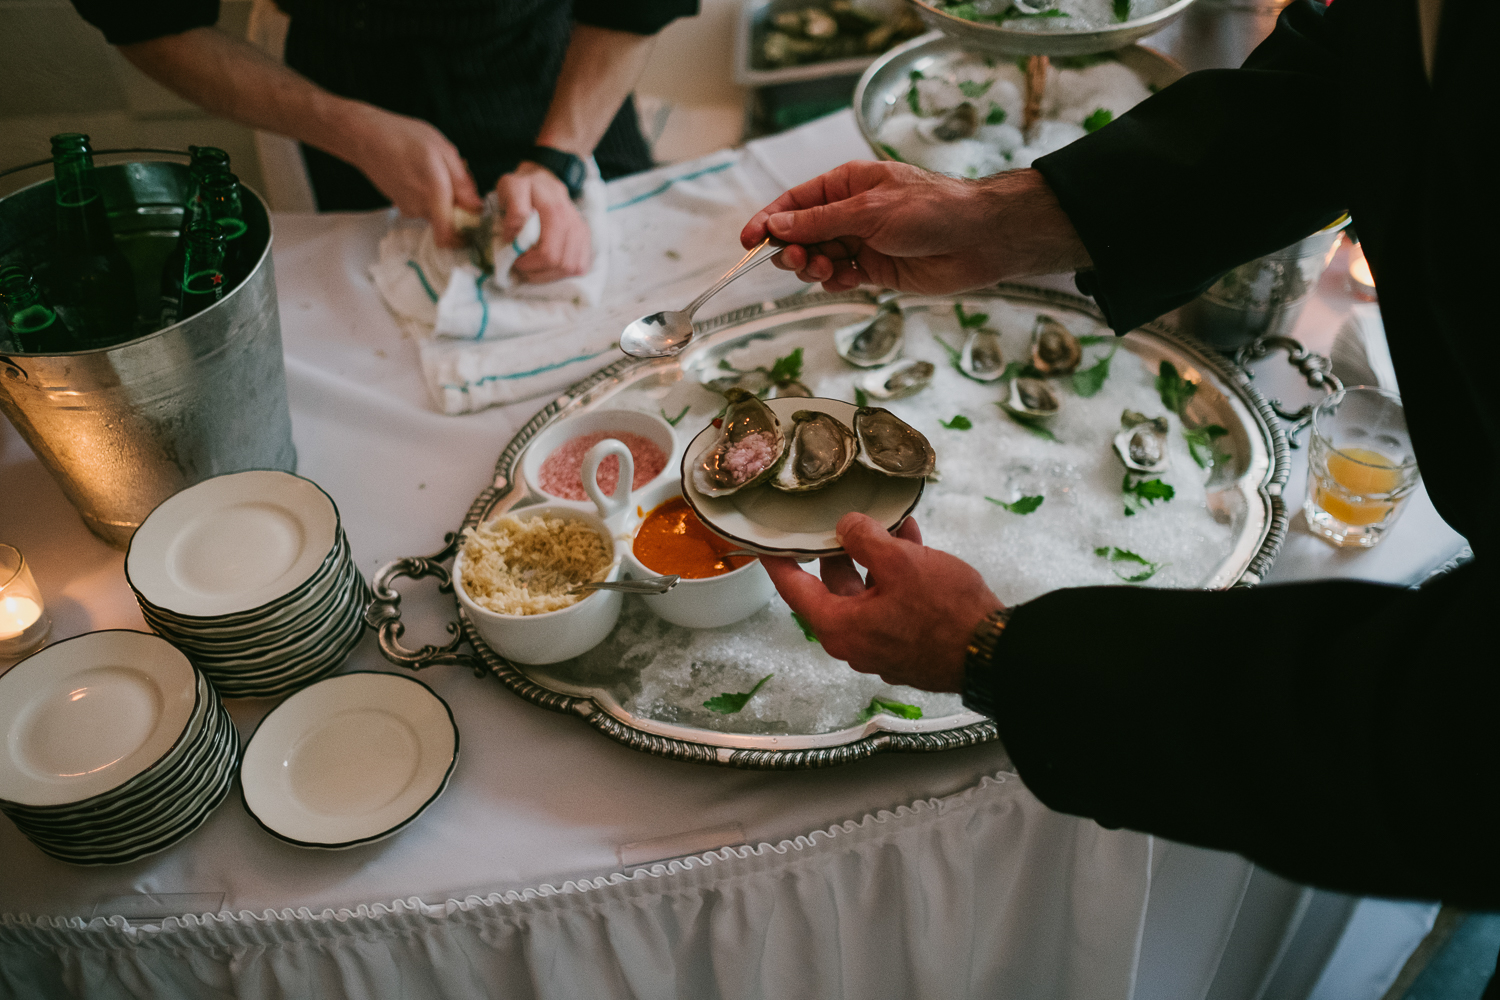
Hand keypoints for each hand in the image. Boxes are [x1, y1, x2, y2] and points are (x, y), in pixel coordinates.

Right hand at [347, 108, 480, 248]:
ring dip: (441, 197)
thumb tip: (476, 207)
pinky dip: (426, 193)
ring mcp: (407, 208)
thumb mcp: (444, 151)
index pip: (449, 238)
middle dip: (456, 206)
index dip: (464, 235)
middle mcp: (420, 209)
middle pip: (446, 222)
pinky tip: (420, 171)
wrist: (366, 137)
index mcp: (435, 198)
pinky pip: (421, 205)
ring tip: (434, 169)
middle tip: (455, 180)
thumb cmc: (405, 138)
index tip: (473, 219)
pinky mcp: (399, 204)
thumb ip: (463, 183)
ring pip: (434, 212)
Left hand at [496, 162, 591, 283]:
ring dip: (550, 274)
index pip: (548, 254)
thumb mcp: (510, 188)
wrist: (544, 179)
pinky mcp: (586, 240)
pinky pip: (581, 267)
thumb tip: (517, 236)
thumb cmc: (525, 186)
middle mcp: (573, 223)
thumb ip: (514, 210)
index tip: (516, 259)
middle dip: (538, 272)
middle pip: (561, 265)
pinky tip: (549, 265)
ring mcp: (582, 233)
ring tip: (535, 265)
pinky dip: (563, 272)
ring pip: (572, 269)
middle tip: (523, 265)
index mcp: (555, 212)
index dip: (530, 264)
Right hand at [740, 160, 1089, 292]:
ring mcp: (862, 242)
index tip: (748, 241)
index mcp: (847, 184)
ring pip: (818, 257)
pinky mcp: (875, 269)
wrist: (978, 240)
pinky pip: (840, 277)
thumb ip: (819, 221)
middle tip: (793, 259)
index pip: (796, 202)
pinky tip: (839, 279)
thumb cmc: (931, 210)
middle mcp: (851, 212)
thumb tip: (776, 224)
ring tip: (820, 269)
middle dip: (790, 247)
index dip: (768, 220)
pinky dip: (833, 280)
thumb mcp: (868, 211)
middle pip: (801, 232)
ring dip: (810, 266)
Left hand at [762, 513, 1003, 691]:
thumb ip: (864, 538)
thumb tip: (846, 526)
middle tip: (841, 520)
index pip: (794, 590)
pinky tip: (914, 543)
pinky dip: (896, 576)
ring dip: (876, 558)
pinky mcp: (908, 646)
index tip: (765, 543)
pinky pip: (891, 605)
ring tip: (890, 524)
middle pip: (833, 589)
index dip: (778, 562)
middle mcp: (854, 641)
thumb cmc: (943, 610)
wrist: (991, 653)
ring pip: (867, 593)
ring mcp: (882, 647)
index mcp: (839, 625)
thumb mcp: (900, 562)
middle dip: (839, 551)